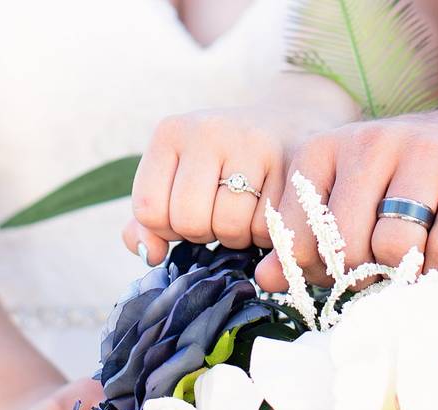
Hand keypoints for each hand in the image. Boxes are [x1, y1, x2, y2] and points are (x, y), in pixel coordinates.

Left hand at [124, 107, 295, 265]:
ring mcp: (250, 143)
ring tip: (242, 213)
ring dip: (236, 237)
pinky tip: (266, 211)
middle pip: (189, 222)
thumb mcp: (176, 181)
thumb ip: (149, 222)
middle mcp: (207, 130)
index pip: (149, 210)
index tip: (187, 211)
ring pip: (229, 227)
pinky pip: (266, 227)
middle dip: (203, 233)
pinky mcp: (288, 162)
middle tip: (218, 215)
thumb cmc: (221, 164)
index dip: (167, 227)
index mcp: (170, 133)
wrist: (285, 126)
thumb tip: (150, 255)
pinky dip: (265, 234)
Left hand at [255, 104, 437, 289]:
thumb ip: (301, 238)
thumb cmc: (399, 179)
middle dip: (362, 272)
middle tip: (379, 268)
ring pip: (394, 246)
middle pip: (346, 245)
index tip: (340, 267)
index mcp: (325, 150)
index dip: (317, 269)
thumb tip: (265, 279)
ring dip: (403, 271)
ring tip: (410, 261)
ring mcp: (427, 155)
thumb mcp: (342, 197)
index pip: (300, 237)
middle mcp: (371, 144)